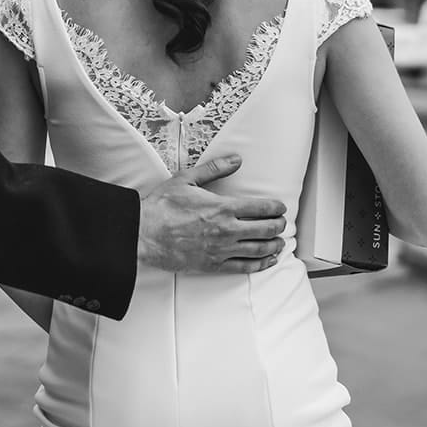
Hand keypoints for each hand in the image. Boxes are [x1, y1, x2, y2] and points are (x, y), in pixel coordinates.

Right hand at [136, 155, 287, 273]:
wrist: (144, 234)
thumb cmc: (162, 207)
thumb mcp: (186, 179)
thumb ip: (214, 169)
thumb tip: (236, 160)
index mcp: (222, 207)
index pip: (261, 208)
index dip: (275, 207)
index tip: (280, 207)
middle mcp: (227, 230)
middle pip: (265, 229)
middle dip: (278, 225)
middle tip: (282, 223)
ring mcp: (222, 250)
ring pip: (259, 249)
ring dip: (274, 245)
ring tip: (279, 242)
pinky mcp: (214, 265)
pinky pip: (244, 267)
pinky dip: (260, 264)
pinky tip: (268, 260)